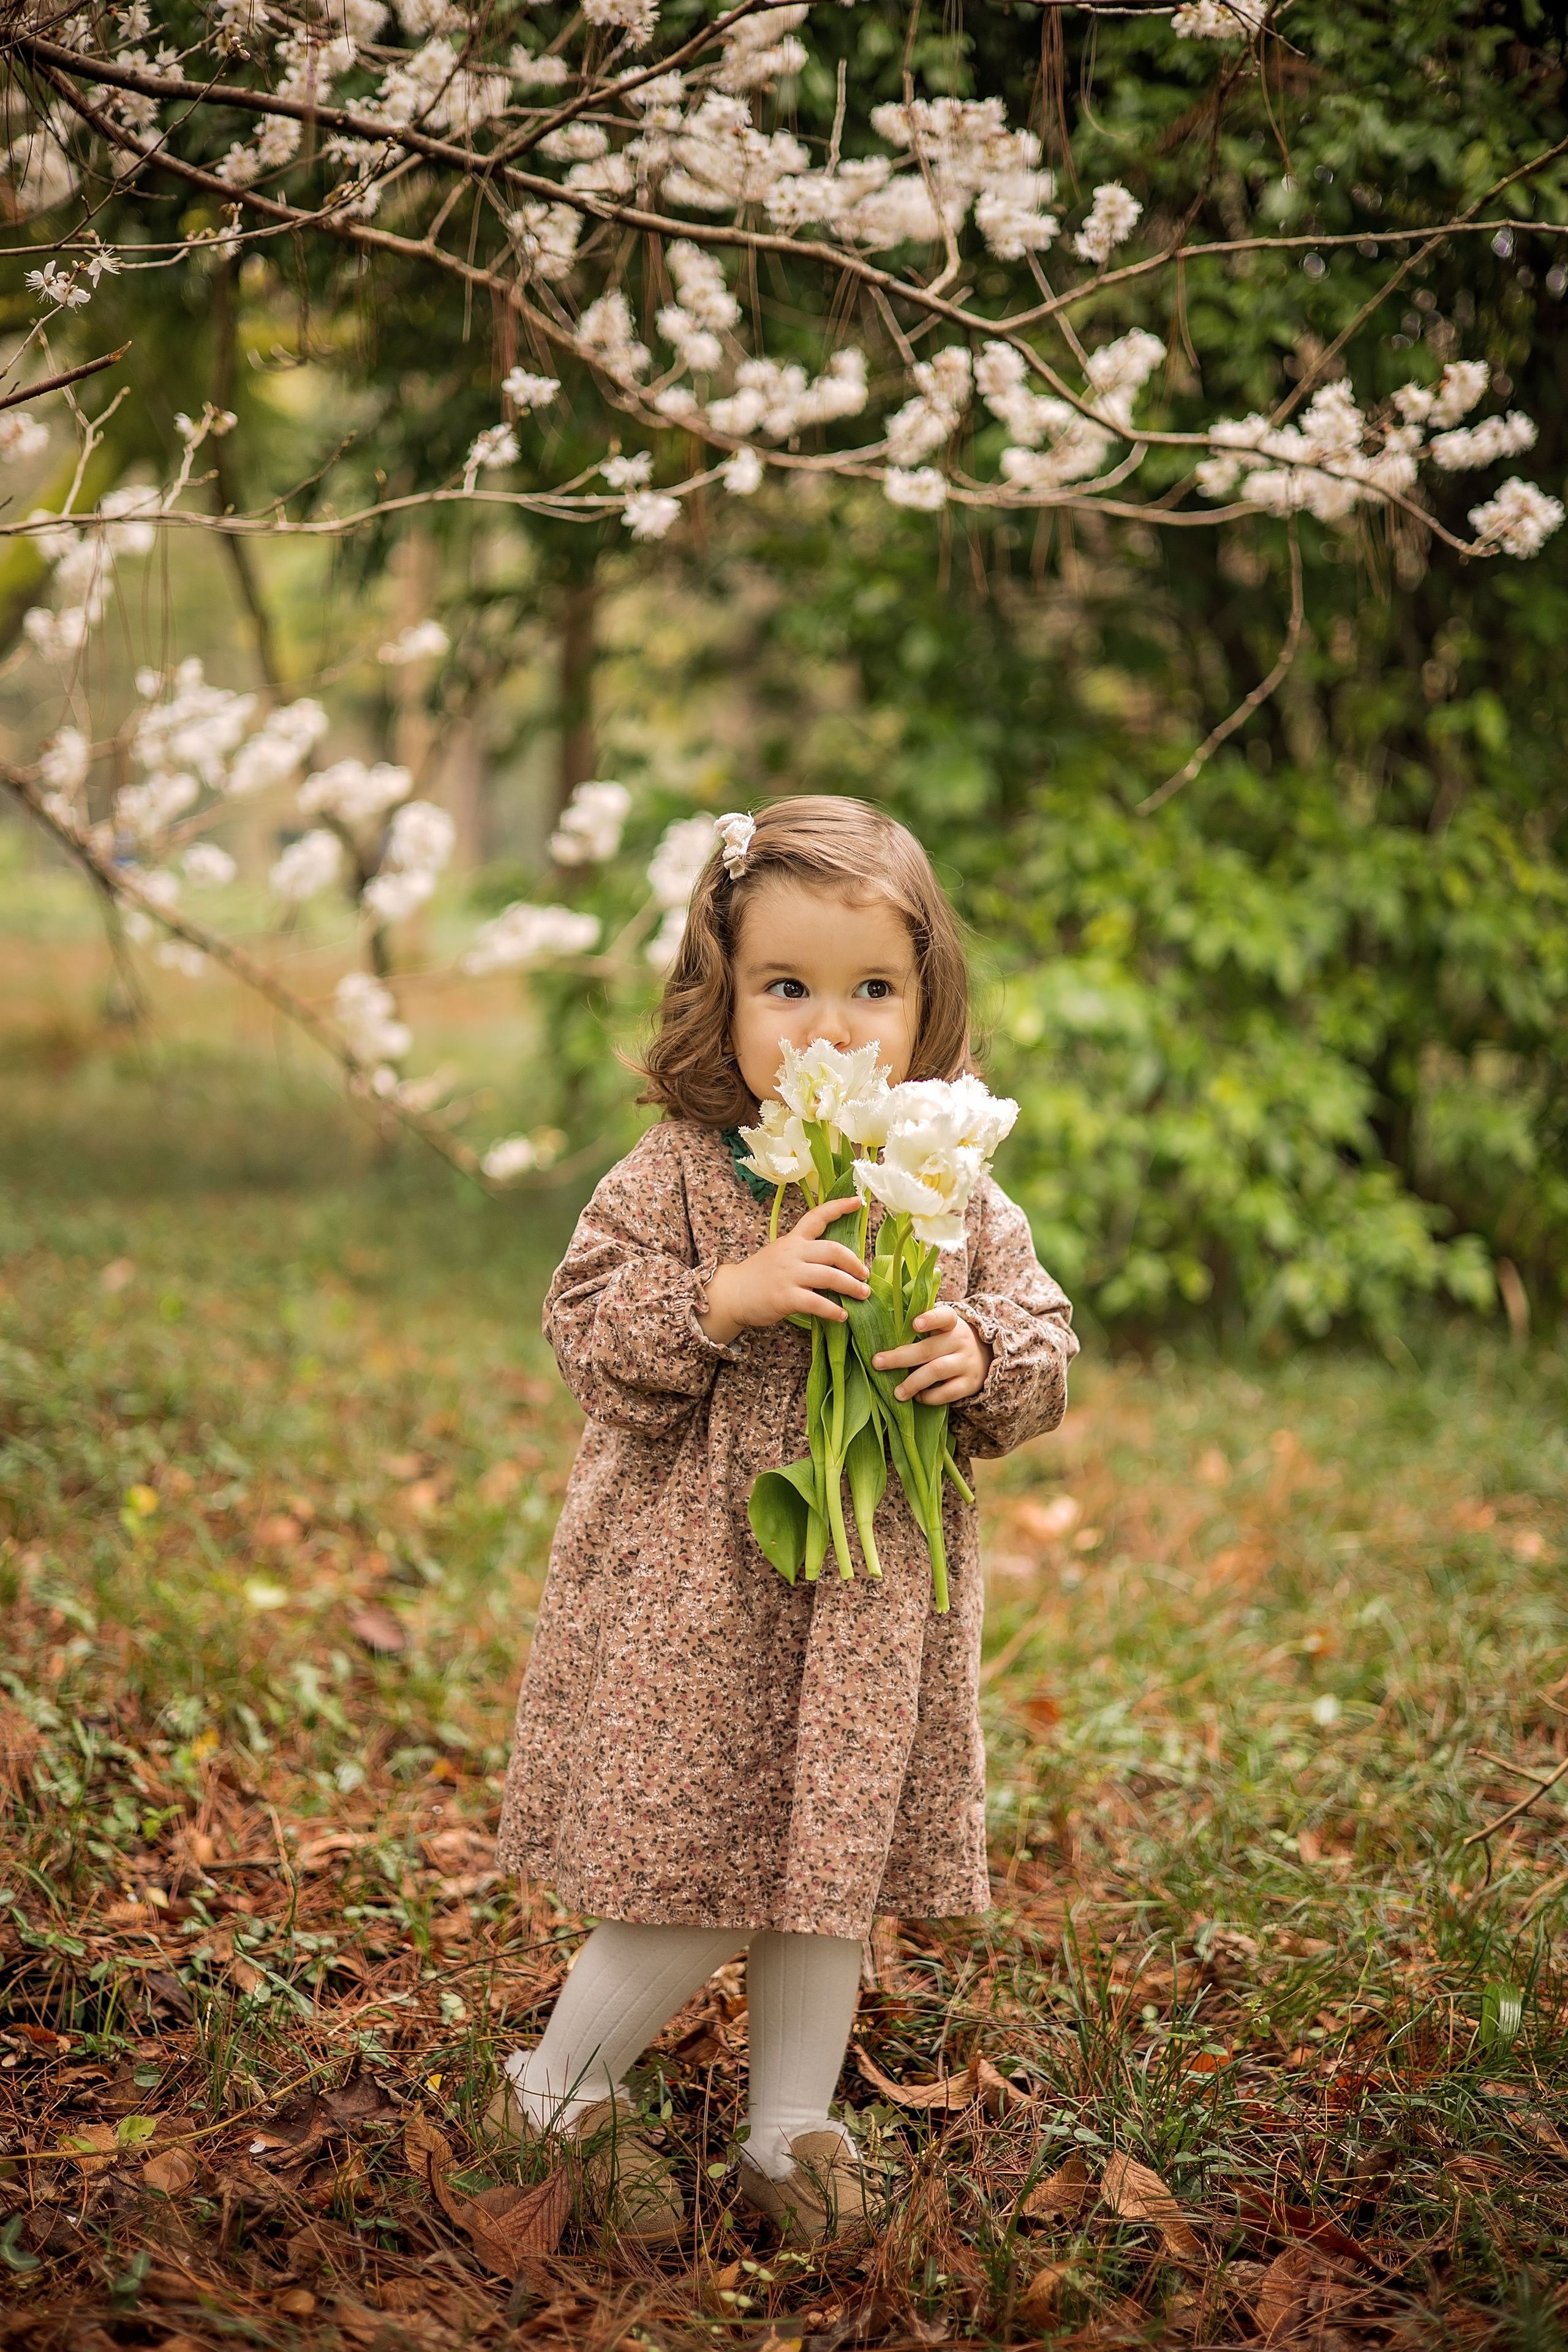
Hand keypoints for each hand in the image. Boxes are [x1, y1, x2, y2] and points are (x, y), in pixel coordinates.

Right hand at [698, 1197, 867, 1346]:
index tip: (859, 1201)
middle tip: (865, 1275)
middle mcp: (793, 1253)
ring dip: (851, 1286)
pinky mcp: (786, 1297)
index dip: (839, 1207)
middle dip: (854, 1263)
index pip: (817, 1217)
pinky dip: (834, 1310)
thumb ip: (805, 1254)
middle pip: (833, 1250)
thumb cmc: (760, 1275)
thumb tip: (838, 1263)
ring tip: (862, 1294)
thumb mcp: (781, 1254)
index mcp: (793, 1240)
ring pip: (830, 1276)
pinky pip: (818, 1303)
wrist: (733, 1293)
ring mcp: (789, 1274)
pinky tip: (842, 1315)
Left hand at [872, 1302, 991, 1405]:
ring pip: (936, 1371)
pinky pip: (947, 1393)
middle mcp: (960, 1341)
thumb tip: (881, 1331)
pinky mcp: (969, 1384)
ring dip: (913, 1383)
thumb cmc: (949, 1341)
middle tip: (877, 1363)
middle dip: (900, 1357)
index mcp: (951, 1323)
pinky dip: (929, 1397)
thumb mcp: (942, 1328)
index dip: (930, 1319)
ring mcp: (966, 1363)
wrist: (985, 1357)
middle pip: (928, 1349)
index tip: (914, 1324)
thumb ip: (920, 1328)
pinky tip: (918, 1396)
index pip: (944, 1317)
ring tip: (897, 1392)